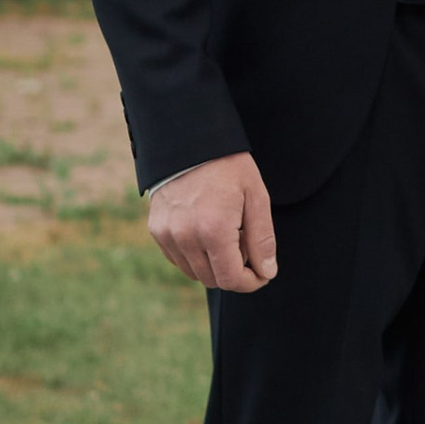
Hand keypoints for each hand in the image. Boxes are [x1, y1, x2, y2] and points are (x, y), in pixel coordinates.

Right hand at [149, 151, 277, 290]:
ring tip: (228, 236)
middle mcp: (186, 237)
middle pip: (213, 280)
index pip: (232, 280)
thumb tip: (267, 273)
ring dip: (215, 266)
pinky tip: (208, 234)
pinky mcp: (157, 230)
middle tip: (247, 246)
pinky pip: (178, 259)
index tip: (263, 273)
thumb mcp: (256, 197)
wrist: (189, 141)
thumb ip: (262, 239)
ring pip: (194, 273)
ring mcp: (167, 235)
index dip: (251, 282)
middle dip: (235, 272)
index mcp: (213, 230)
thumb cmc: (228, 166)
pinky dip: (196, 257)